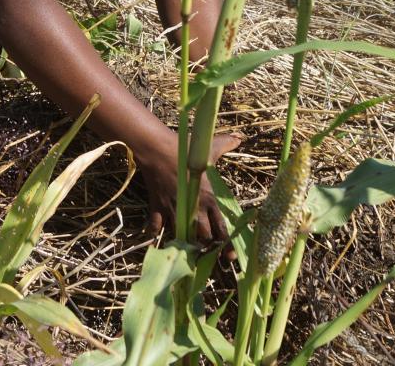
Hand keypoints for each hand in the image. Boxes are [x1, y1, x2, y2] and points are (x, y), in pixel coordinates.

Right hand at [139, 133, 243, 249]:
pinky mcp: (157, 207)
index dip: (227, 245)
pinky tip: (154, 236)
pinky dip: (154, 232)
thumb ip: (227, 144)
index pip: (222, 229)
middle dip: (206, 245)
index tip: (230, 257)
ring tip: (186, 245)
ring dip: (184, 241)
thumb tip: (240, 137)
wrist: (157, 149)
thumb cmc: (185, 149)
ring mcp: (174, 210)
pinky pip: (155, 226)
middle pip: (203, 238)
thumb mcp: (209, 148)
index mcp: (209, 198)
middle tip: (207, 248)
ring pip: (181, 236)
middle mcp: (194, 208)